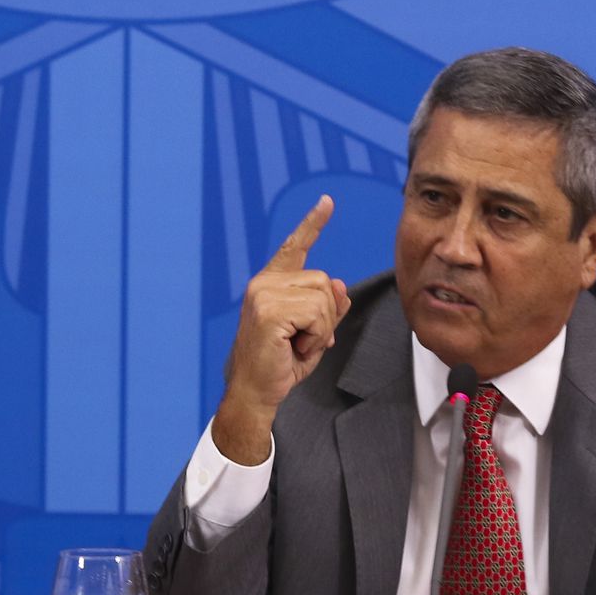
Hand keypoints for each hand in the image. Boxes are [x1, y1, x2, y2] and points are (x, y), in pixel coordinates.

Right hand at [213, 195, 350, 464]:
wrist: (255, 392)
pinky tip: (295, 349)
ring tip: (298, 345)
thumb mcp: (313, 332)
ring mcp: (264, 294)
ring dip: (322, 329)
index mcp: (271, 283)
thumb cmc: (281, 363)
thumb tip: (340, 285)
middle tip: (304, 340)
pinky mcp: (269, 311)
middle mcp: (264, 282)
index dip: (312, 224)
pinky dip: (317, 337)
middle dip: (327, 316)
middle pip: (325, 281)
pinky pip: (317, 315)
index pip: (295, 247)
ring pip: (324, 298)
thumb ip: (327, 307)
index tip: (327, 202)